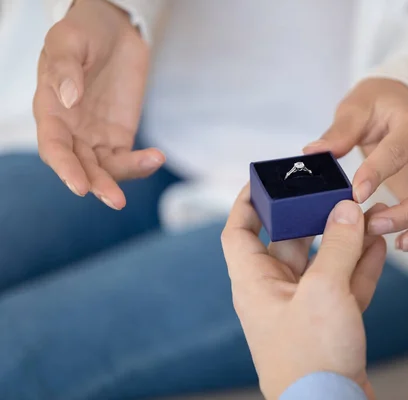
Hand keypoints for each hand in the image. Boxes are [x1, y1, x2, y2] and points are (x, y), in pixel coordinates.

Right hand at [34, 0, 164, 208]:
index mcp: (51, 111)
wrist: (113, 28)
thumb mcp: (67, 40)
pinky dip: (141, 163)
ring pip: (106, 168)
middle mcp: (71, 130)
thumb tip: (69, 98)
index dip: (65, 168)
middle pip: (81, 166)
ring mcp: (96, 135)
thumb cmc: (83, 32)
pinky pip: (127, 158)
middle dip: (98, 185)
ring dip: (123, 177)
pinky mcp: (120, 134)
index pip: (54, 147)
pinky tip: (156, 156)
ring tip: (151, 162)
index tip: (80, 186)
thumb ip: (65, 68)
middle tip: (117, 201)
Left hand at [221, 186, 386, 399]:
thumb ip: (338, 247)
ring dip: (345, 239)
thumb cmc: (311, 359)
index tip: (264, 178)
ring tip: (368, 213)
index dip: (247, 202)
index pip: (239, 232)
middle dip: (313, 216)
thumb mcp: (324, 292)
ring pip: (323, 262)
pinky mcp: (330, 323)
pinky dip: (360, 265)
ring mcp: (305, 308)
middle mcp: (276, 292)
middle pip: (290, 241)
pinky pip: (344, 284)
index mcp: (256, 283)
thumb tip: (347, 209)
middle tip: (335, 191)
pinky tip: (379, 244)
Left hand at [304, 78, 407, 250]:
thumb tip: (313, 152)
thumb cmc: (378, 105)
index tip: (355, 195)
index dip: (377, 174)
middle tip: (372, 226)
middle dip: (407, 214)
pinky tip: (405, 242)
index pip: (399, 151)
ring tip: (397, 244)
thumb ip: (339, 132)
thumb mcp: (356, 107)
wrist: (400, 103)